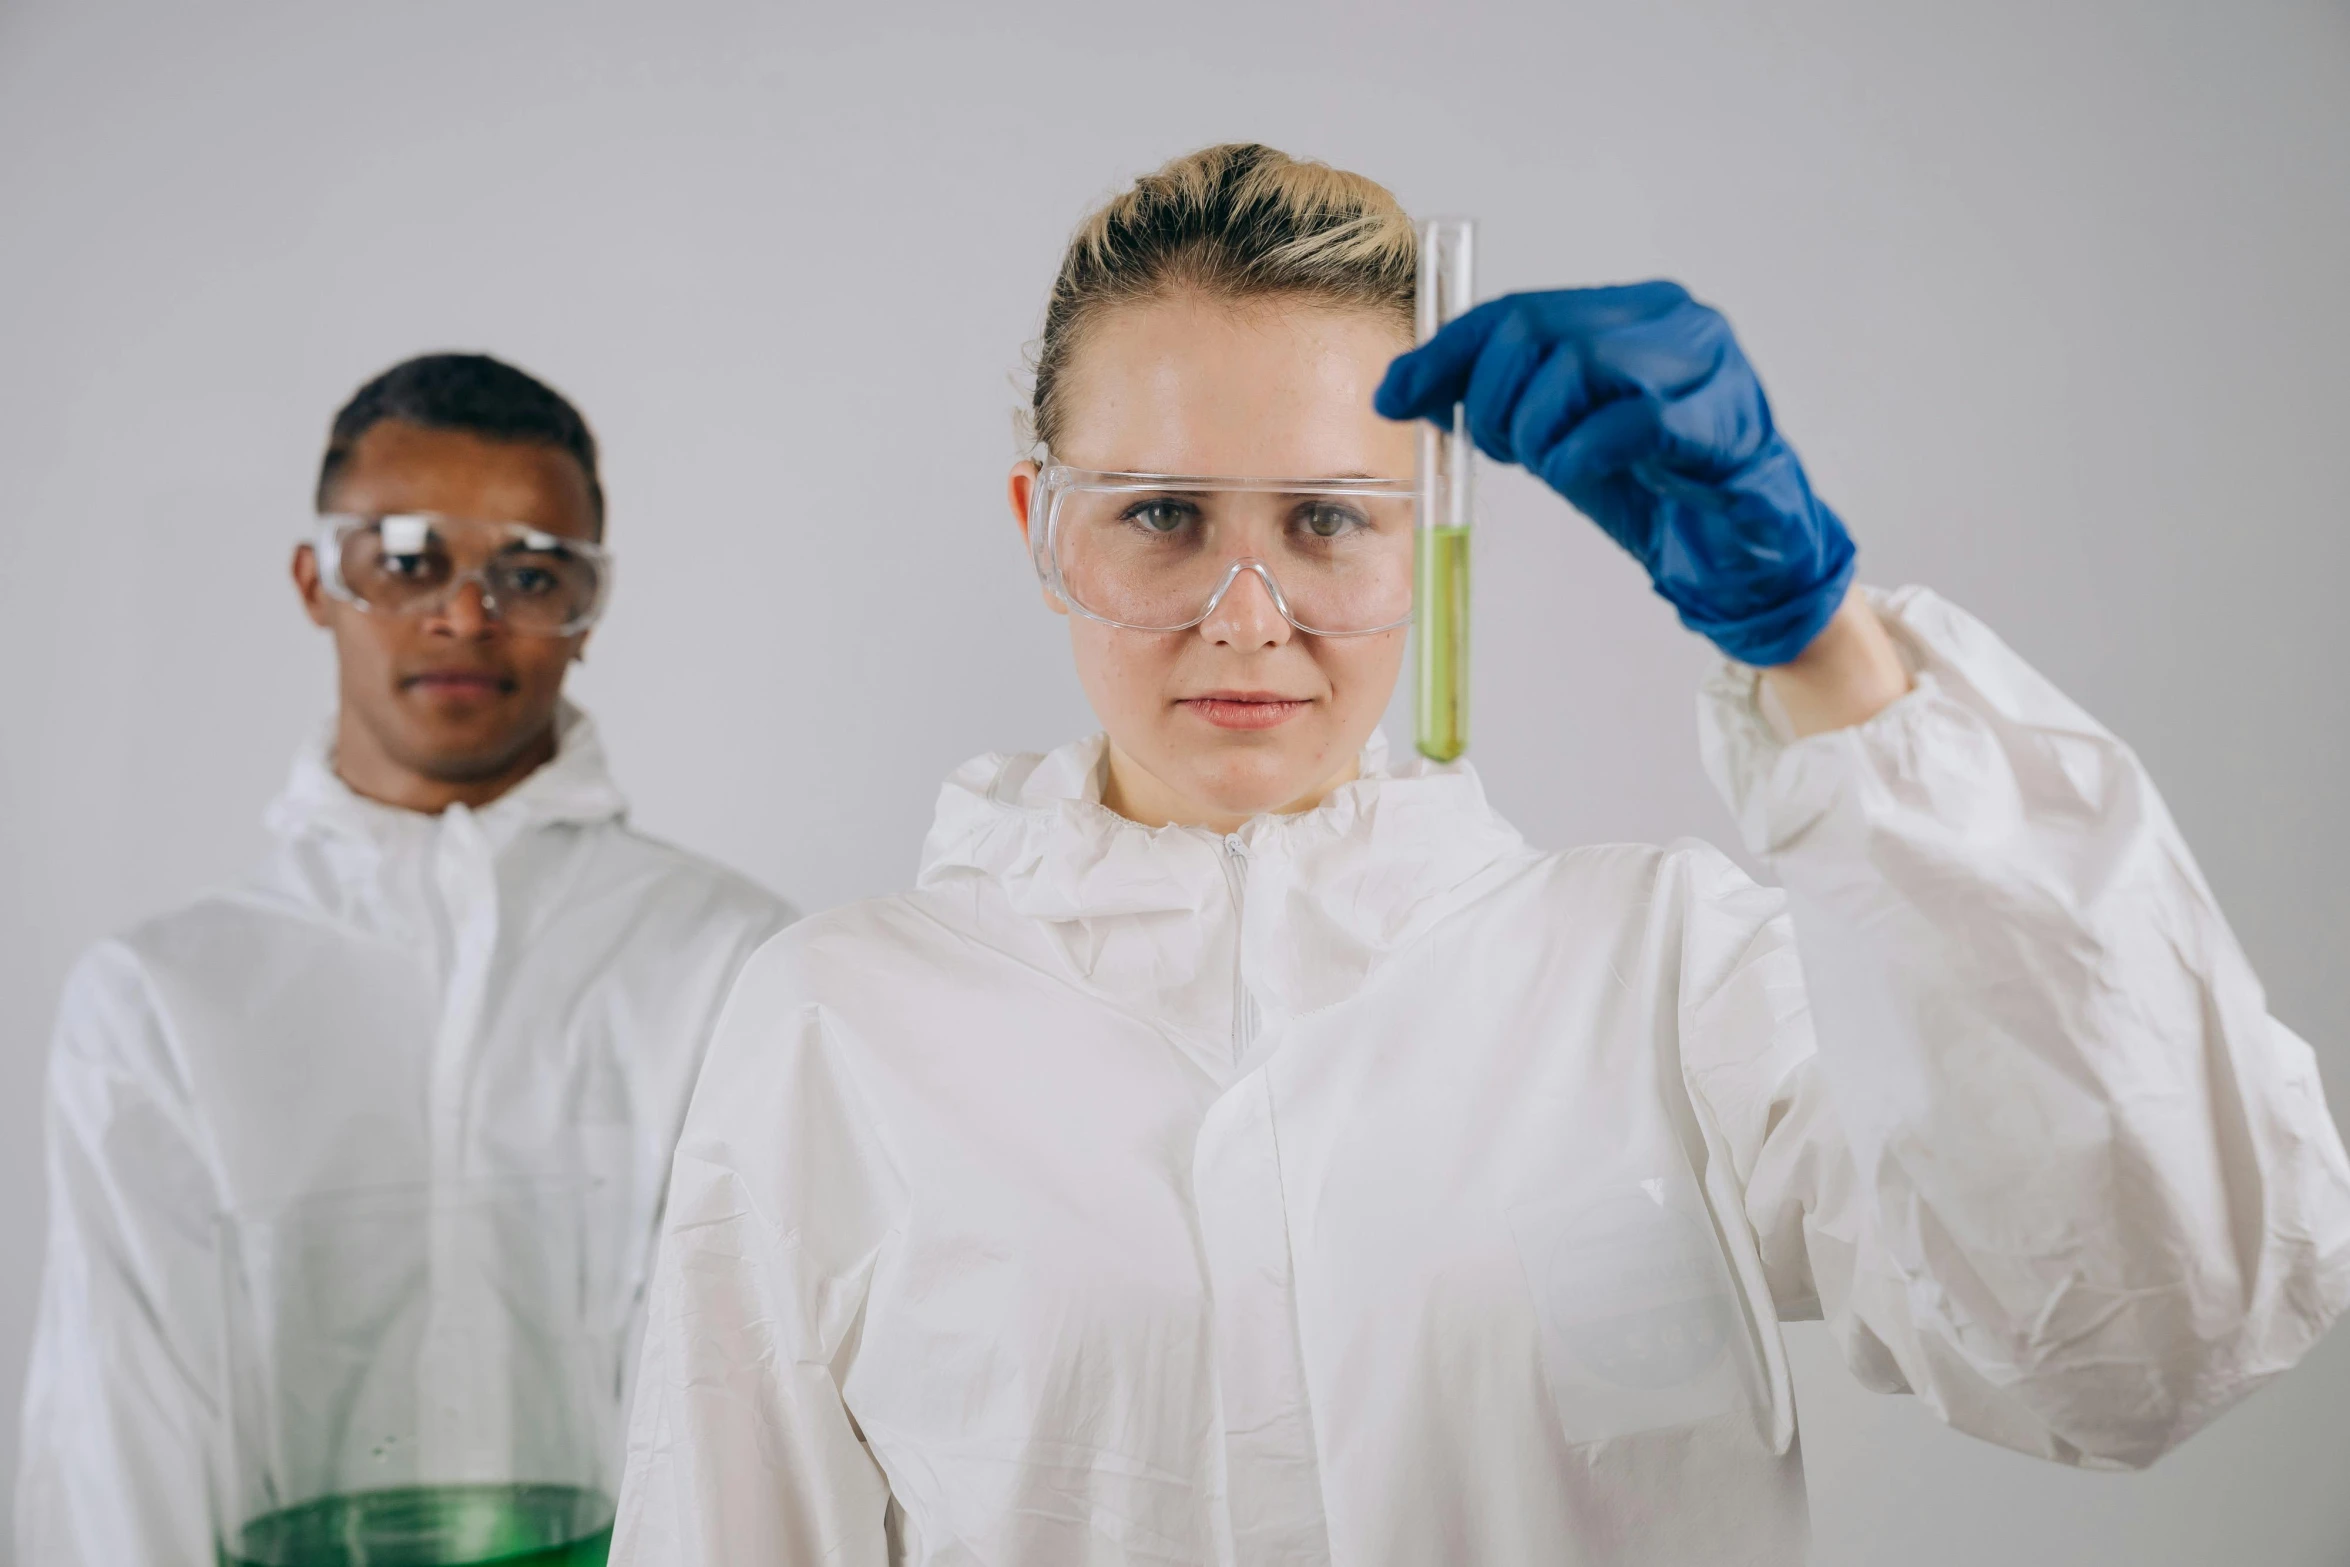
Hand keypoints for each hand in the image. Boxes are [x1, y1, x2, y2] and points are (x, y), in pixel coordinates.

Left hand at [1375, 282, 1855, 666]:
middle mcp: (1674, 321)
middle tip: (1500, 453)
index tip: (1394, 396)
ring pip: (1577, 366)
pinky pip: (1627, 423)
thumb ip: (1496, 401)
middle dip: (1490, 400)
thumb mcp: (1557, 435)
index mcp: (1634, 310)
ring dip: (1536, 433)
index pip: (1517, 310)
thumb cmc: (1652, 485)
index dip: (1446, 353)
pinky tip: (1580, 476)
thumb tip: (1398, 389)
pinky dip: (1580, 456)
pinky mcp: (1723, 423)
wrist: (1742, 550)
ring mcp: (1706, 366)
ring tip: (1553, 467)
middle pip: (1535, 330)